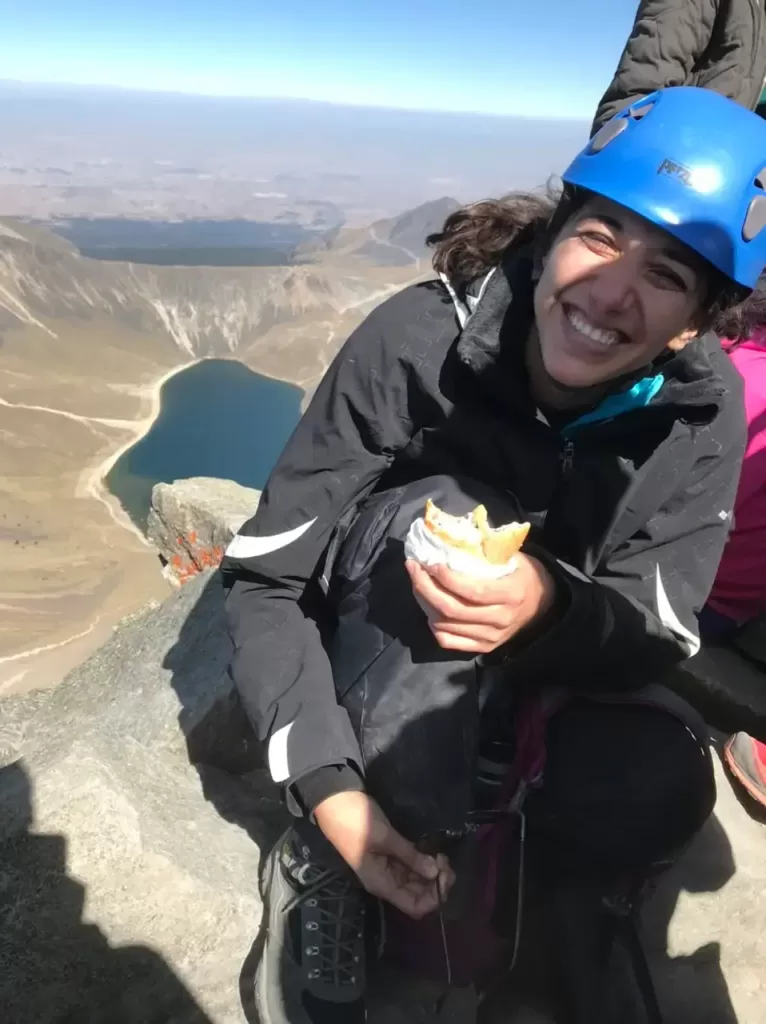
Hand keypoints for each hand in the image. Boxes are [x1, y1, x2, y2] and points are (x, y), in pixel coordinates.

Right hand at [314, 790, 453, 918]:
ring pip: (416, 880)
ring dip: (431, 872)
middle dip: (437, 883)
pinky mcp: (389, 853)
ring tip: (440, 854)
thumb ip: (410, 855)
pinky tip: (432, 850)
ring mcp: (387, 867)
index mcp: (382, 883)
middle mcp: (386, 881)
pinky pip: (410, 866)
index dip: (434, 897)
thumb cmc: (355, 821)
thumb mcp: (385, 837)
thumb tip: (435, 872)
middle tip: (445, 859)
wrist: (334, 801)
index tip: (444, 873)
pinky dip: (423, 861)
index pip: (415, 906)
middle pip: (418, 895)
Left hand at [406, 553, 554, 653]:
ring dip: (425, 603)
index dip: (446, 578)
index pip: (472, 591)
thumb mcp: (514, 558)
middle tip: (413, 568)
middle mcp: (500, 619)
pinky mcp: (484, 648)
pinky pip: (450, 641)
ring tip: (417, 583)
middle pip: (452, 609)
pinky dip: (434, 626)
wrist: (543, 607)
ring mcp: (491, 637)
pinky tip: (429, 609)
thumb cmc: (525, 576)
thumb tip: (451, 539)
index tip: (430, 562)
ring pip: (446, 625)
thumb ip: (487, 551)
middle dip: (425, 587)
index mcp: (510, 594)